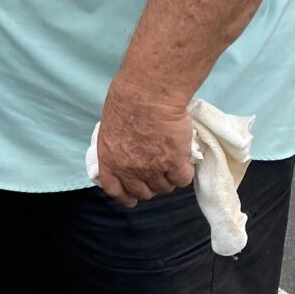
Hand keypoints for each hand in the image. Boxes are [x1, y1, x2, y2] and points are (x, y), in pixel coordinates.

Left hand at [96, 77, 194, 206]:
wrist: (148, 94)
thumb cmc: (127, 102)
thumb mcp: (111, 127)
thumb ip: (118, 147)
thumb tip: (126, 153)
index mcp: (109, 159)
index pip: (115, 189)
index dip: (125, 196)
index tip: (132, 199)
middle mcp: (129, 169)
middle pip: (143, 192)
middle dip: (151, 187)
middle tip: (158, 174)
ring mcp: (151, 168)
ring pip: (165, 187)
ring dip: (169, 179)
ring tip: (172, 163)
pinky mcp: (173, 162)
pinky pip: (182, 179)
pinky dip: (185, 173)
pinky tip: (184, 161)